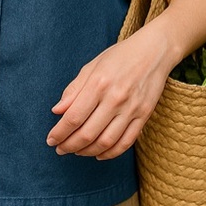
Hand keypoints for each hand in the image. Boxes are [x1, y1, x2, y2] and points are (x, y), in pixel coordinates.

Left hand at [46, 27, 172, 160]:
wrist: (154, 51)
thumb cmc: (120, 56)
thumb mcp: (92, 66)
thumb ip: (74, 89)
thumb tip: (57, 111)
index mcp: (99, 83)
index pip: (74, 117)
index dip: (59, 132)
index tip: (51, 140)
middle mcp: (115, 98)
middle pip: (88, 133)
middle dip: (69, 145)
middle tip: (60, 149)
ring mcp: (132, 109)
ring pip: (106, 142)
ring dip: (87, 151)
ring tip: (77, 151)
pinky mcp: (144, 116)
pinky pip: (126, 142)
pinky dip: (110, 153)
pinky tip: (98, 153)